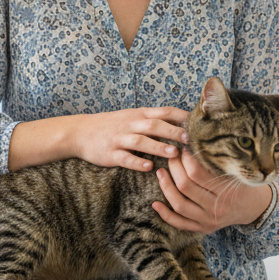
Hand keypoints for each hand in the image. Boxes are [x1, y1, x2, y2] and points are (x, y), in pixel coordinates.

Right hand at [71, 107, 189, 171]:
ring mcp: (119, 138)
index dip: (181, 116)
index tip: (198, 123)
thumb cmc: (112, 125)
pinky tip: (148, 167)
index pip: (164, 112)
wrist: (80, 131)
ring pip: (140, 141)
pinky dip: (137, 162)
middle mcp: (130, 124)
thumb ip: (154, 119)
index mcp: (139, 114)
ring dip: (157, 147)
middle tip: (190, 139)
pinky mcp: (110, 154)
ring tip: (173, 153)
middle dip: (173, 131)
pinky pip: (125, 158)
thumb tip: (181, 123)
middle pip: (154, 125)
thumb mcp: (132, 117)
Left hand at [153, 149, 272, 231]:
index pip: (198, 173)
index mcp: (226, 191)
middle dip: (174, 168)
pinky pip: (180, 223)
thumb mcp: (236, 171)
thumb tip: (192, 143)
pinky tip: (155, 204)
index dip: (186, 159)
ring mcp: (208, 220)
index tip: (183, 148)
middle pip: (186, 187)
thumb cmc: (244, 184)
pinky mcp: (202, 228)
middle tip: (170, 156)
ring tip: (160, 172)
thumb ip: (216, 162)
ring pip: (179, 205)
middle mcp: (216, 208)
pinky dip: (165, 215)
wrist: (255, 208)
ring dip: (166, 187)